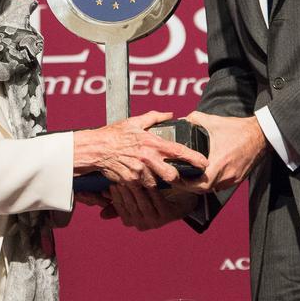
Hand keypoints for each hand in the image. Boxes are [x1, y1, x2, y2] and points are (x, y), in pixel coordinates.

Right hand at [72, 110, 207, 187]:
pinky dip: (142, 183)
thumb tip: (170, 114)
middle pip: (172, 175)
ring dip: (156, 180)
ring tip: (151, 173)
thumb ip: (154, 117)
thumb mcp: (134, 121)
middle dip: (175, 177)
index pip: (179, 151)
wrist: (95, 148)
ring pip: (157, 183)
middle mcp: (147, 158)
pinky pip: (142, 186)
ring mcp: (139, 172)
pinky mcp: (130, 181)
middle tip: (175, 175)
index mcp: (152, 143)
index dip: (194, 158)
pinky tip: (138, 175)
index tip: (204, 163)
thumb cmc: (114, 134)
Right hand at [106, 184, 197, 230]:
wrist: (181, 196)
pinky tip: (148, 179)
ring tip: (131, 176)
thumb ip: (118, 202)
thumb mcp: (136, 196)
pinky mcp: (168, 215)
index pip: (120, 207)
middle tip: (120, 176)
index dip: (115, 195)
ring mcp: (156, 221)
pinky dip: (151, 189)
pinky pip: (157, 200)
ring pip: (142, 203)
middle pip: (130, 205)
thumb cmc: (156, 194)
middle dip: (124, 190)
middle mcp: (143, 224)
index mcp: (133, 221)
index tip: (111, 182)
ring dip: (136, 189)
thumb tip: (101, 214)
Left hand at [178, 112, 268, 192]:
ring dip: (200, 185)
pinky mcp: (238, 178)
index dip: (186, 184)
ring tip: (189, 178)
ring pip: (213, 189)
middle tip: (179, 179)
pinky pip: (221, 185)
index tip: (177, 178)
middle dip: (190, 186)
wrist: (260, 134)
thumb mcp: (213, 121)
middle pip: (204, 190)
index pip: (200, 184)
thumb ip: (194, 119)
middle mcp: (227, 175)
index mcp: (220, 162)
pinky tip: (204, 175)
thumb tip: (181, 121)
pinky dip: (211, 182)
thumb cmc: (238, 129)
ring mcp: (234, 178)